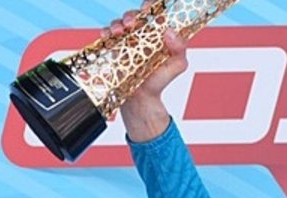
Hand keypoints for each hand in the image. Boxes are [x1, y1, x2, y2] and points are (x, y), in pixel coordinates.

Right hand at [105, 1, 191, 141]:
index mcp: (158, 33)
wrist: (142, 99)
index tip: (150, 7)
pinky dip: (107, 32)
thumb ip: (180, 49)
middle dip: (133, 14)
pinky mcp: (114, 48)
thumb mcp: (177, 65)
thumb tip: (169, 32)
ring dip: (118, 23)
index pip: (155, 13)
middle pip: (135, 14)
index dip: (152, 6)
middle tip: (132, 23)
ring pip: (120, 22)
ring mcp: (127, 40)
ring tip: (120, 31)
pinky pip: (107, 34)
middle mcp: (142, 33)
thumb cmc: (160, 80)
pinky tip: (109, 36)